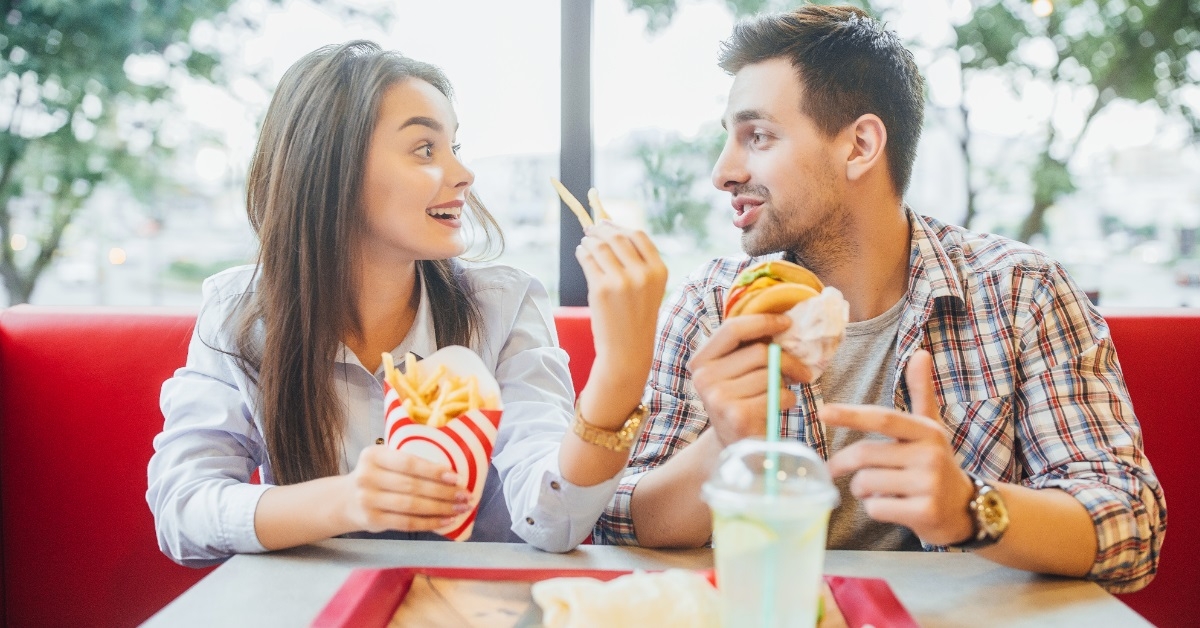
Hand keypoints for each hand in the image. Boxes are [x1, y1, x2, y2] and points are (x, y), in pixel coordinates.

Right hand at [343, 445, 469, 532]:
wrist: (345, 500)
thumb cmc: (377, 477)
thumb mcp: (384, 462)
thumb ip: (409, 464)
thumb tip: (452, 475)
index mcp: (374, 455)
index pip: (408, 463)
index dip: (434, 471)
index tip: (457, 477)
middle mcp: (368, 477)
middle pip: (413, 486)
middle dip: (444, 492)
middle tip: (465, 496)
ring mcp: (368, 500)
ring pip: (412, 506)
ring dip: (440, 509)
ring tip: (460, 509)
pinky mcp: (372, 521)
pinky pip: (406, 523)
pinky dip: (429, 523)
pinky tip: (446, 521)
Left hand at [575, 221, 667, 403]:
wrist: (627, 350)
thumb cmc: (636, 318)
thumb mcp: (649, 288)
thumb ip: (637, 261)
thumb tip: (612, 230)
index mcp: (659, 271)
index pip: (638, 235)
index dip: (620, 226)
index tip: (607, 223)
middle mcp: (643, 274)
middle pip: (617, 237)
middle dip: (601, 230)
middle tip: (591, 229)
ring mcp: (621, 281)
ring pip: (600, 246)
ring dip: (589, 240)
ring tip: (585, 243)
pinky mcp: (601, 289)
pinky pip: (587, 260)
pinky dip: (582, 252)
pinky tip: (582, 253)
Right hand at [689, 314, 812, 446]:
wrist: (736, 449)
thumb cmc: (742, 403)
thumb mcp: (735, 374)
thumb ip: (747, 349)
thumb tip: (783, 322)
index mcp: (700, 361)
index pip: (732, 329)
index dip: (763, 321)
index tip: (787, 323)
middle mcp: (704, 378)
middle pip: (759, 352)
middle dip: (787, 360)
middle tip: (801, 372)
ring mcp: (718, 398)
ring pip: (771, 374)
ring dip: (786, 384)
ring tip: (779, 396)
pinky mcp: (738, 416)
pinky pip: (778, 395)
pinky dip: (788, 400)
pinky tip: (777, 409)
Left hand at [822, 350, 975, 544]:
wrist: (968, 508)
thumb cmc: (937, 464)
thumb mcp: (931, 428)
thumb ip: (921, 393)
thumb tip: (921, 353)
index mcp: (927, 431)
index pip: (882, 418)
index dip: (851, 415)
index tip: (823, 412)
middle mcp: (930, 455)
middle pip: (865, 455)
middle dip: (842, 463)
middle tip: (834, 469)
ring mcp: (929, 484)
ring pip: (866, 483)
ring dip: (860, 489)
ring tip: (875, 489)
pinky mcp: (925, 512)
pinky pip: (876, 508)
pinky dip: (873, 508)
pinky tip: (890, 507)